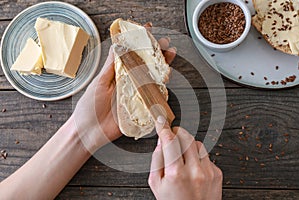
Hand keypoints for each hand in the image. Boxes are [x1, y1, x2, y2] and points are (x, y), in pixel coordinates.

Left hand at [72, 22, 175, 152]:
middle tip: (165, 44)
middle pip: (146, 65)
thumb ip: (111, 66)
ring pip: (152, 78)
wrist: (90, 132)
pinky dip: (161, 89)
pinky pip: (153, 97)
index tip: (148, 30)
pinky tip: (165, 80)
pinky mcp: (140, 108)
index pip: (131, 54)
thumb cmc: (89, 107)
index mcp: (118, 73)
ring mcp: (135, 94)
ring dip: (162, 67)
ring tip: (169, 58)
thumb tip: (117, 46)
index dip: (140, 41)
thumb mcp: (99, 83)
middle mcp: (128, 82)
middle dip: (157, 53)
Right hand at [148, 117, 222, 199]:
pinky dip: (198, 157)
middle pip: (186, 137)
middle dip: (177, 132)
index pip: (170, 141)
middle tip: (172, 135)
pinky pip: (206, 156)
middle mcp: (194, 170)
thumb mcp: (156, 185)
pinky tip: (193, 167)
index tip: (161, 121)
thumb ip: (157, 160)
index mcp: (175, 173)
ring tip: (182, 156)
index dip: (164, 128)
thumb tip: (161, 142)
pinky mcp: (217, 173)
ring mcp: (208, 172)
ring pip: (198, 144)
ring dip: (188, 145)